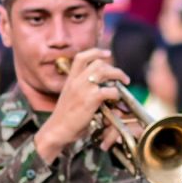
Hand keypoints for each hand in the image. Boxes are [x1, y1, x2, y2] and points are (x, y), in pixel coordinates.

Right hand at [33, 47, 129, 162]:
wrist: (56, 130)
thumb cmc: (65, 118)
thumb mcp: (70, 98)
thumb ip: (82, 90)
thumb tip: (99, 88)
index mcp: (70, 79)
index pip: (81, 57)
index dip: (96, 52)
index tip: (107, 54)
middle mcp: (76, 81)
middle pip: (98, 63)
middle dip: (113, 67)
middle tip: (122, 77)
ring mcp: (83, 89)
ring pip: (104, 72)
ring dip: (118, 75)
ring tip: (125, 83)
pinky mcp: (90, 100)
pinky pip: (109, 90)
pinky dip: (116, 93)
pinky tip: (117, 99)